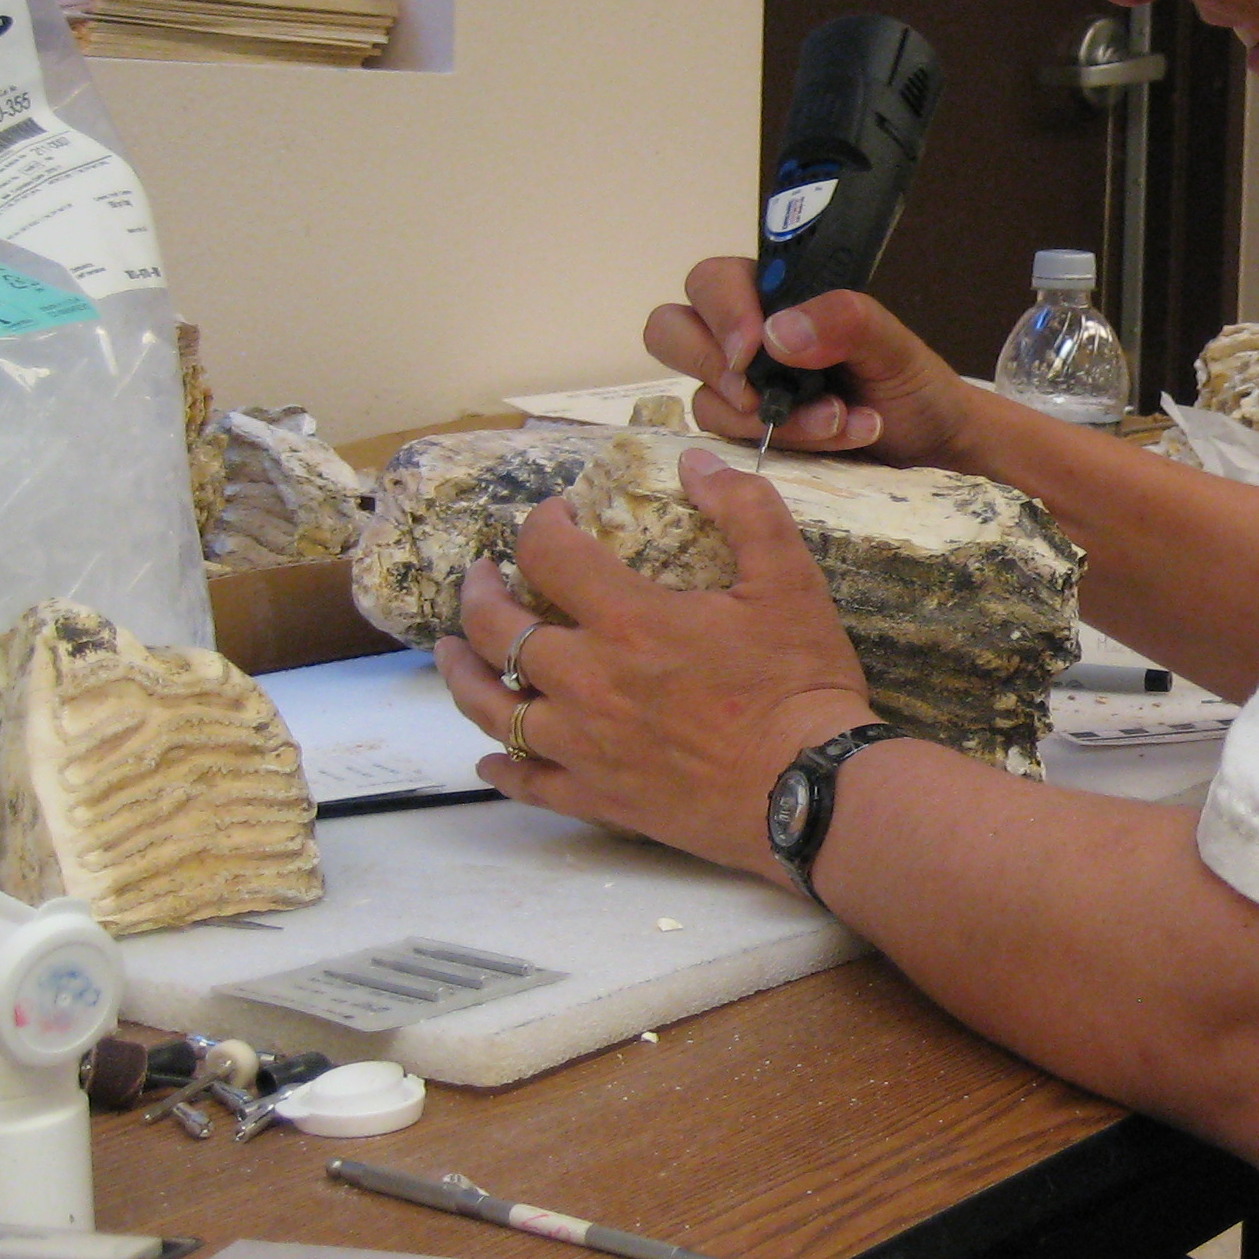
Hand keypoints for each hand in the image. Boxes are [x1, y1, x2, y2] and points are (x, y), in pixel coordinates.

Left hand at [433, 449, 877, 881]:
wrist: (809, 790)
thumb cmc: (800, 684)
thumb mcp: (789, 581)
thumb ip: (745, 510)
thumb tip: (694, 462)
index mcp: (627, 620)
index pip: (549, 554)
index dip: (541, 524)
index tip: (554, 517)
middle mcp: (585, 680)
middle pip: (495, 630)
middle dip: (480, 592)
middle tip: (482, 575)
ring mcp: (583, 744)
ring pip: (490, 707)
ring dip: (460, 673)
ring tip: (449, 652)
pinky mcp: (597, 796)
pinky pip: (527, 783)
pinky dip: (501, 768)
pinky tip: (489, 759)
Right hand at [644, 259, 980, 469]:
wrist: (933, 443)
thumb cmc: (911, 381)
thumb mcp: (892, 344)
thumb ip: (845, 320)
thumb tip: (776, 333)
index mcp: (771, 296)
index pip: (710, 282)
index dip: (721, 313)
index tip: (753, 350)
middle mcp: (743, 340)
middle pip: (670, 331)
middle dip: (711, 364)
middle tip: (759, 394)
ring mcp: (740, 392)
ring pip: (705, 400)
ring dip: (770, 418)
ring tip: (839, 419)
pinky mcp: (748, 440)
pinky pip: (733, 445)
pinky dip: (788, 445)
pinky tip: (839, 439)